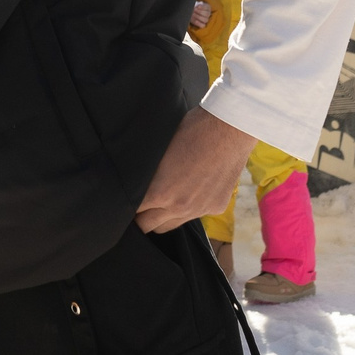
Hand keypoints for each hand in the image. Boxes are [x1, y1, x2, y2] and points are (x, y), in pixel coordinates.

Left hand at [135, 107, 253, 232]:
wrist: (229, 128)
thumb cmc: (192, 130)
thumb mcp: (159, 150)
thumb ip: (147, 174)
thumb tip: (135, 183)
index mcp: (159, 192)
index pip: (133, 212)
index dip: (127, 206)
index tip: (125, 200)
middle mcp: (179, 207)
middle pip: (148, 226)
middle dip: (141, 217)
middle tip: (140, 204)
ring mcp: (199, 210)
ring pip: (172, 225)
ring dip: (164, 216)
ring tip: (163, 197)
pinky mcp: (216, 207)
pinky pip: (195, 214)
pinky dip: (189, 207)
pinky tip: (191, 187)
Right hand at [188, 0, 213, 31]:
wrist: (197, 8)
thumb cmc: (193, 14)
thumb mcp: (191, 18)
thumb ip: (191, 19)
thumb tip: (189, 18)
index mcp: (202, 23)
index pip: (202, 26)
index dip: (198, 23)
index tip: (194, 20)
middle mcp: (206, 19)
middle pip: (205, 20)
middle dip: (198, 17)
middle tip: (192, 13)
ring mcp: (208, 13)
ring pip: (206, 14)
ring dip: (200, 12)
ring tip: (194, 9)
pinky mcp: (208, 7)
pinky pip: (206, 8)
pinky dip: (202, 7)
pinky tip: (197, 6)